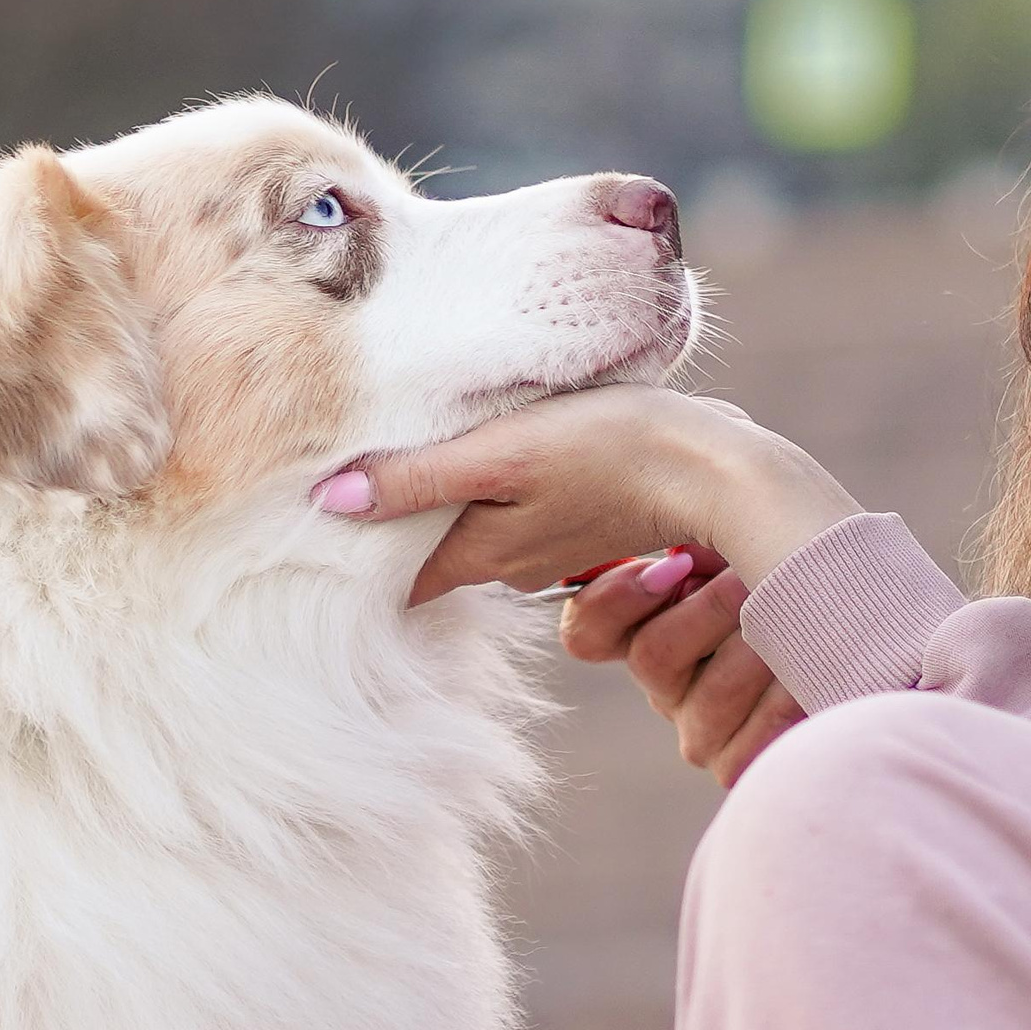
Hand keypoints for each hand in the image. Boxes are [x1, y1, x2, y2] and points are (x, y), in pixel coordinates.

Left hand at [314, 383, 857, 606]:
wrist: (715, 470)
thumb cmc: (607, 451)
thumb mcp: (501, 454)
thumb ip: (418, 478)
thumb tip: (329, 500)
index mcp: (480, 553)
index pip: (398, 578)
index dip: (357, 560)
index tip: (315, 540)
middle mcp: (510, 564)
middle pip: (434, 554)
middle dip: (397, 531)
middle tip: (349, 496)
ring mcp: (551, 546)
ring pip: (478, 534)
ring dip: (446, 509)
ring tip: (412, 467)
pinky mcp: (587, 521)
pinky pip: (519, 518)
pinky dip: (494, 498)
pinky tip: (495, 462)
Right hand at [558, 546, 803, 789]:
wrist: (864, 640)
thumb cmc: (806, 586)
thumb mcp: (750, 551)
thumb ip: (706, 545)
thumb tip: (687, 551)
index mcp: (650, 628)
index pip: (588, 629)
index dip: (616, 598)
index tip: (675, 566)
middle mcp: (665, 684)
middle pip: (652, 657)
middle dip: (713, 611)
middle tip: (753, 579)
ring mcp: (699, 731)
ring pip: (709, 697)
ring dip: (761, 651)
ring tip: (801, 621)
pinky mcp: (737, 765)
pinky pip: (750, 741)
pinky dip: (787, 700)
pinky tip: (809, 676)